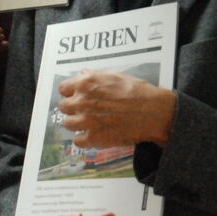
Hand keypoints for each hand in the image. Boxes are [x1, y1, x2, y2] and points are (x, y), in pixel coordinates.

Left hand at [57, 69, 176, 147]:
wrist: (154, 112)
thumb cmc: (138, 92)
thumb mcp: (115, 76)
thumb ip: (95, 76)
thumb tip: (82, 74)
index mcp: (85, 84)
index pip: (63, 89)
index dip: (70, 93)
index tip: (76, 97)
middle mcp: (82, 101)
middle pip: (63, 107)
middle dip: (73, 108)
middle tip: (84, 111)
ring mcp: (86, 121)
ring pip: (67, 124)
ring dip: (76, 124)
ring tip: (88, 124)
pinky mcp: (94, 138)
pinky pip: (77, 141)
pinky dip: (84, 140)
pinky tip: (93, 136)